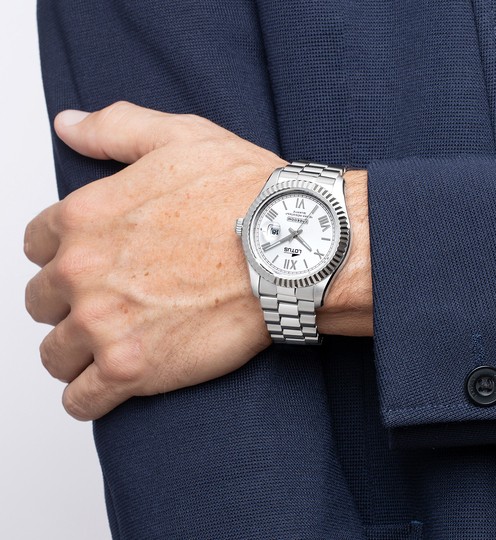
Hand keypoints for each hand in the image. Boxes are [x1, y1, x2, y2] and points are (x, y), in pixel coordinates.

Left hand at [24, 101, 282, 419]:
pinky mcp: (132, 370)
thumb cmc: (246, 196)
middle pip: (42, 302)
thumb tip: (68, 126)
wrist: (290, 251)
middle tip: (106, 305)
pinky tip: (107, 387)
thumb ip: (115, 129)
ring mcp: (104, 325)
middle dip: (67, 304)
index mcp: (86, 217)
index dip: (61, 256)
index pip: (37, 246)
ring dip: (75, 351)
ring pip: (55, 353)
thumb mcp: (180, 138)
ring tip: (107, 346)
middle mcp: (83, 273)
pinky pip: (81, 399)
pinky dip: (88, 397)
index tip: (88, 267)